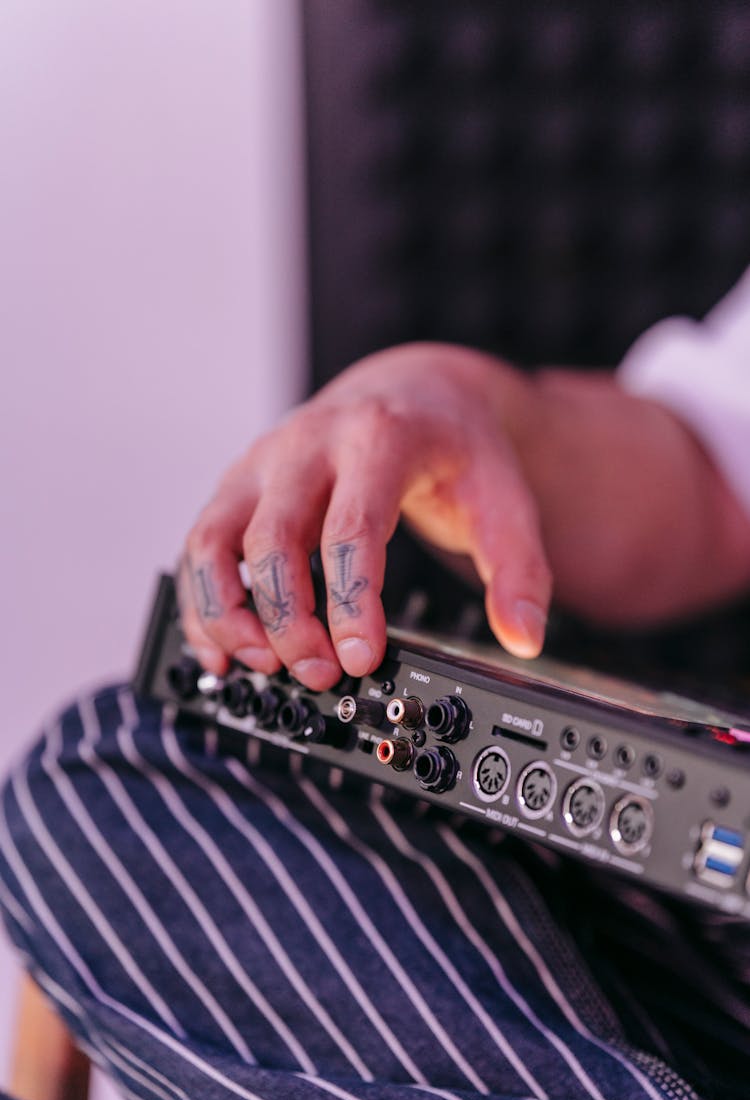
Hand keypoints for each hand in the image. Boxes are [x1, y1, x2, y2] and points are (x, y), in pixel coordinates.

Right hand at [179, 343, 550, 689]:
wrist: (412, 389)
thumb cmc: (453, 446)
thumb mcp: (503, 497)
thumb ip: (519, 568)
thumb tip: (522, 637)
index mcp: (376, 439)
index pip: (351, 528)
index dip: (351, 602)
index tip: (361, 658)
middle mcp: (306, 445)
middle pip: (273, 540)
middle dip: (288, 619)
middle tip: (319, 672)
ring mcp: (263, 463)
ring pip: (214, 541)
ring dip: (229, 613)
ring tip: (263, 665)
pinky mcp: (238, 486)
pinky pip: (200, 547)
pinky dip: (202, 603)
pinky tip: (222, 649)